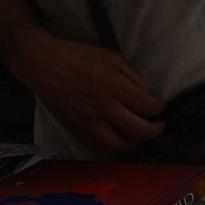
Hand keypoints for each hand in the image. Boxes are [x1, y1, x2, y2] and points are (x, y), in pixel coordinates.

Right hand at [14, 35, 164, 153]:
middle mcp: (104, 108)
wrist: (44, 65)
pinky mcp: (76, 128)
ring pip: (120, 145)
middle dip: (155, 130)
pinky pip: (97, 147)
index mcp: (116, 88)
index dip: (160, 109)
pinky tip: (115, 137)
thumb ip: (134, 78)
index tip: (160, 107)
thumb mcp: (113, 58)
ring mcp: (89, 122)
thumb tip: (148, 94)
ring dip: (134, 142)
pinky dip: (110, 146)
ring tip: (137, 134)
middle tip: (157, 125)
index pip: (149, 108)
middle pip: (140, 131)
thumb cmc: (76, 58)